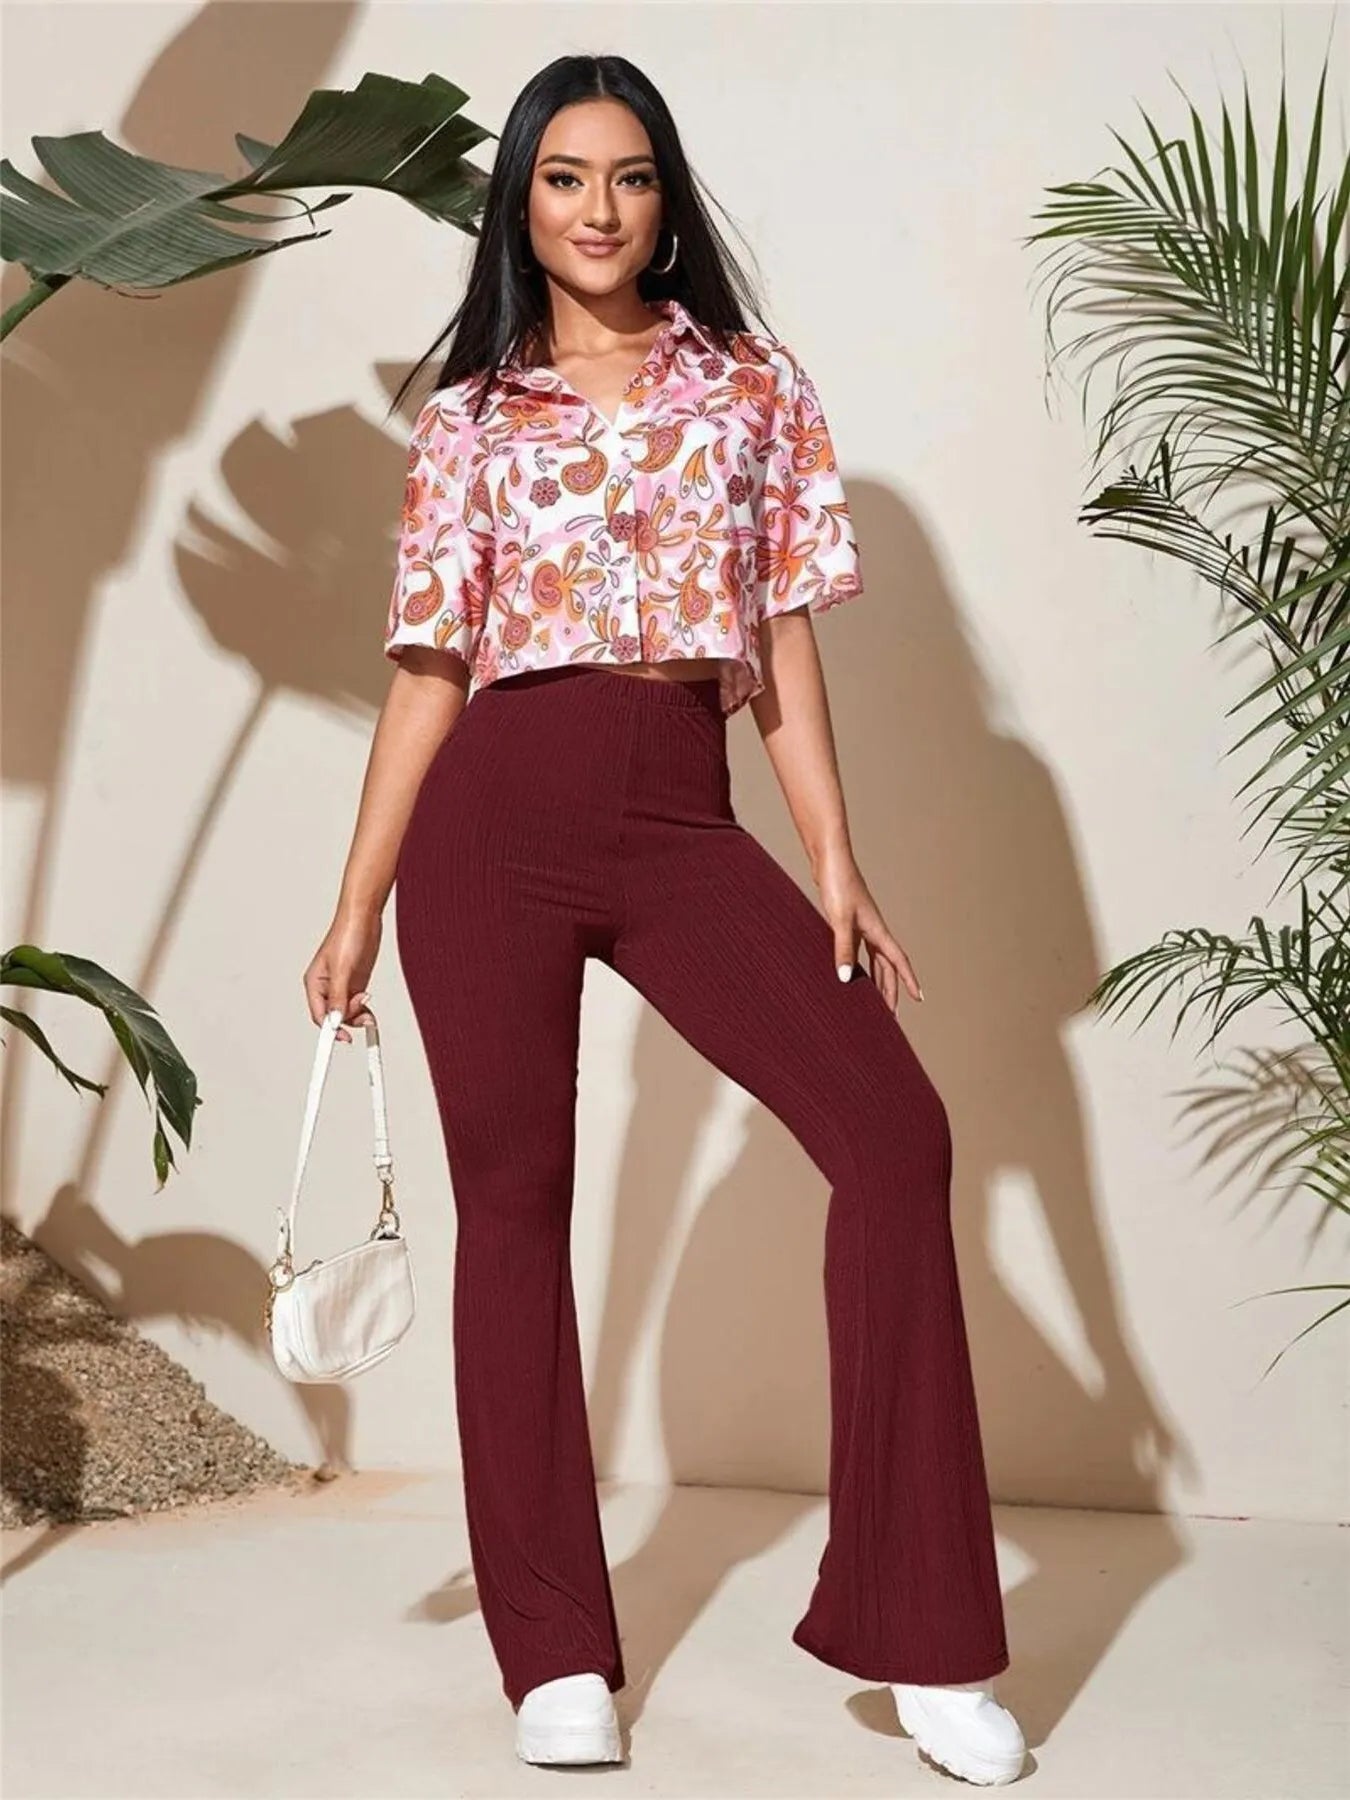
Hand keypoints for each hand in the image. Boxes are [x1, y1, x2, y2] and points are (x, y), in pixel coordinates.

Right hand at [303, 905, 381, 1041]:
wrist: (364, 918)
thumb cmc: (347, 936)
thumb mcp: (343, 969)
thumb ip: (338, 996)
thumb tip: (335, 1020)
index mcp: (314, 983)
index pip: (319, 1015)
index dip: (330, 1030)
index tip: (343, 1039)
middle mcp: (326, 988)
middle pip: (334, 1016)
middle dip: (349, 1018)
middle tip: (364, 1013)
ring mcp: (341, 986)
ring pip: (347, 1012)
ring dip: (358, 1014)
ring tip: (368, 1004)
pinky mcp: (355, 983)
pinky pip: (357, 1005)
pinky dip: (364, 1010)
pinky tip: (370, 1011)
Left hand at [816, 852, 922, 1011]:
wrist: (829, 860)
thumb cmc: (838, 885)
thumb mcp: (840, 919)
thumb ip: (842, 949)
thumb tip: (845, 979)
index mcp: (877, 930)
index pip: (898, 961)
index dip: (909, 980)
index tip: (919, 998)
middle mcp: (873, 930)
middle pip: (887, 966)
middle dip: (891, 990)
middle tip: (892, 1014)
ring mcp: (861, 926)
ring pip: (874, 960)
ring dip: (876, 980)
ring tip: (875, 1001)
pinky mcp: (847, 922)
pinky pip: (859, 951)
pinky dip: (858, 965)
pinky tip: (850, 973)